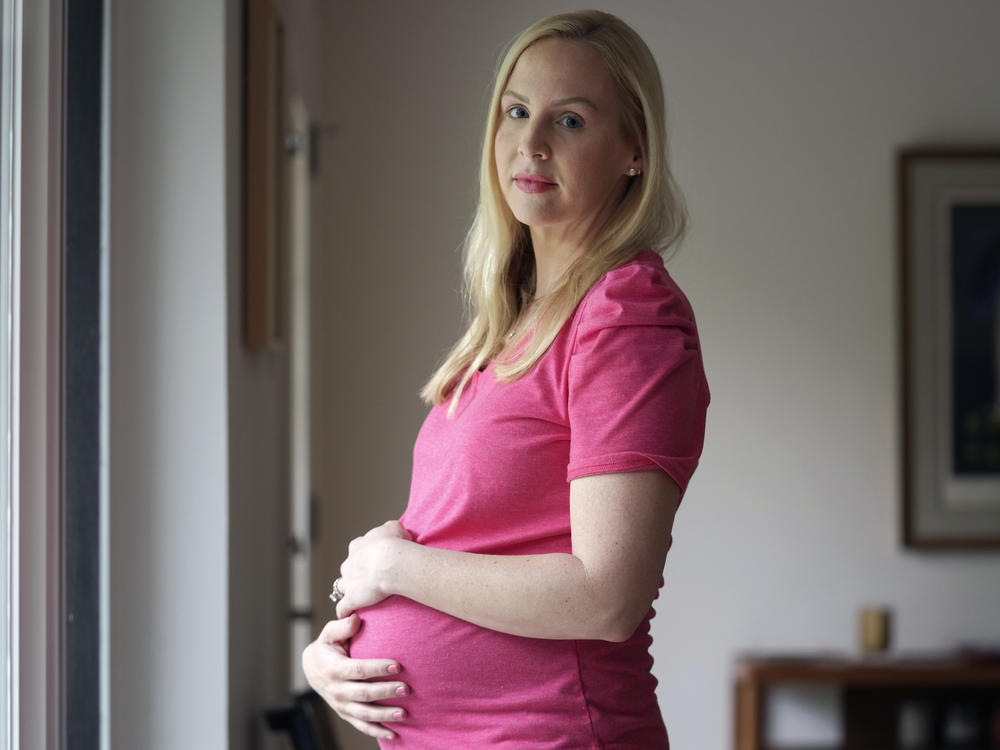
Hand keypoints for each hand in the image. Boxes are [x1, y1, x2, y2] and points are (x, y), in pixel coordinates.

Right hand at [301, 614, 408, 740]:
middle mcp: (337, 690)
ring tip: (404, 712)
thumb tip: (356, 618)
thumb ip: (342, 626)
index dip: (377, 669)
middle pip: (363, 694)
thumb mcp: (329, 634)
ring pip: (364, 714)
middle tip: (406, 688)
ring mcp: (341, 704)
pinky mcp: (345, 713)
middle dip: (385, 692)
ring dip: (385, 715)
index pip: (358, 670)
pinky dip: (376, 731)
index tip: (397, 665)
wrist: (312, 669)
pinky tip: (393, 733)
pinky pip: (361, 725)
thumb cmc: (326, 647)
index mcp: (334, 669)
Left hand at [336, 520, 412, 618]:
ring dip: (349, 592)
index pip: (356, 549)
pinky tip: (352, 617)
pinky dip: (346, 612)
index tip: (375, 559)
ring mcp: (348, 582)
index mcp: (357, 546)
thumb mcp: (394, 528)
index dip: (365, 555)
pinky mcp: (350, 599)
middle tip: (372, 578)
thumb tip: (394, 531)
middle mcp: (348, 563)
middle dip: (356, 574)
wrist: (391, 561)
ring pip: (342, 588)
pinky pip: (343, 609)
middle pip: (348, 569)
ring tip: (361, 598)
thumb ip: (390, 529)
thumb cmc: (394, 543)